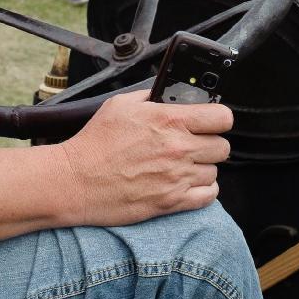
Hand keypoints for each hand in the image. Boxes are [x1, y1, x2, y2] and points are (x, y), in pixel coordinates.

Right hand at [58, 92, 233, 224]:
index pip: (222, 117)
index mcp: (170, 120)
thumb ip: (150, 97)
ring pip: (214, 172)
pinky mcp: (172, 202)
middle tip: (193, 145)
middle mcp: (179, 148)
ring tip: (182, 167)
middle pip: (223, 147)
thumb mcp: (120, 105)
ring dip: (202, 168)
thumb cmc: (94, 143)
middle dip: (210, 145)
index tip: (210, 122)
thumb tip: (167, 96)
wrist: (75, 181)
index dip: (218, 119)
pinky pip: (209, 196)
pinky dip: (202, 191)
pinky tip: (186, 184)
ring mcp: (178, 177)